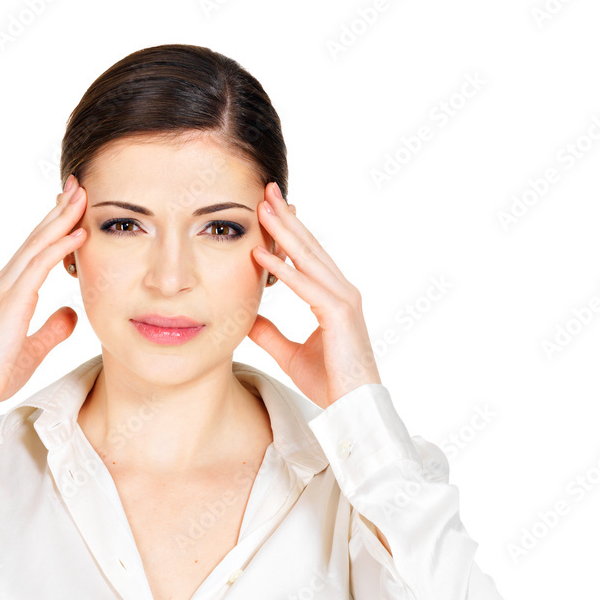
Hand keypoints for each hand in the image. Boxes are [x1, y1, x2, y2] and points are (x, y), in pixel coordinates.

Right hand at [0, 175, 87, 422]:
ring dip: (61, 219)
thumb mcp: (34, 348)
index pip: (35, 251)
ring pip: (37, 244)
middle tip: (78, 185)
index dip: (53, 227)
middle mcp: (3, 283)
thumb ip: (52, 329)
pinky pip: (39, 266)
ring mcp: (4, 288)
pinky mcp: (11, 300)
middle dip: (58, 210)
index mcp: (7, 292)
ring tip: (82, 197)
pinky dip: (60, 247)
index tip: (72, 207)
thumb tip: (72, 314)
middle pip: (36, 238)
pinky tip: (78, 234)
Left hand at [247, 181, 381, 409]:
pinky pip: (306, 286)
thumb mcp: (290, 354)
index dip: (288, 233)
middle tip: (266, 191)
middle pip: (309, 247)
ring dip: (284, 233)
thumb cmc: (329, 383)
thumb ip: (270, 334)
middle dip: (287, 218)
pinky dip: (283, 270)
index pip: (307, 257)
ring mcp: (343, 300)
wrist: (351, 408)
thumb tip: (248, 319)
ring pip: (309, 259)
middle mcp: (341, 292)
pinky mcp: (338, 314)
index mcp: (333, 297)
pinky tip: (263, 255)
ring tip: (262, 209)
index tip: (268, 210)